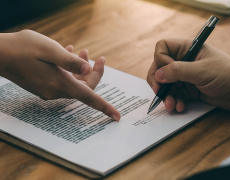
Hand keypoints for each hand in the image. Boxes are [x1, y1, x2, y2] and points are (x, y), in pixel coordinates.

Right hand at [0, 30, 120, 120]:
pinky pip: (63, 80)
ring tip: (80, 50)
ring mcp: (49, 90)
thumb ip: (71, 62)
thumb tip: (89, 70)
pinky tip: (67, 54)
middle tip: (93, 54)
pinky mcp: (43, 86)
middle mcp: (56, 91)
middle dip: (93, 71)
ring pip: (74, 82)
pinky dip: (69, 69)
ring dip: (80, 68)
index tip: (117, 116)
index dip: (105, 108)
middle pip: (84, 87)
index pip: (89, 98)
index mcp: (61, 84)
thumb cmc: (23, 49)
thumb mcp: (50, 49)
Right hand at [147, 38, 229, 111]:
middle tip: (158, 92)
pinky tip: (180, 107)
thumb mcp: (201, 71)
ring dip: (166, 95)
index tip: (166, 72)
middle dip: (158, 81)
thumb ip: (177, 71)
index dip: (160, 59)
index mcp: (187, 50)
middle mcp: (184, 62)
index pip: (163, 48)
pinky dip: (175, 101)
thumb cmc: (228, 74)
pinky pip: (175, 95)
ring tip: (170, 105)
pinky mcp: (189, 90)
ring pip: (166, 84)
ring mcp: (186, 77)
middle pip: (160, 68)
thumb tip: (158, 75)